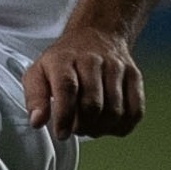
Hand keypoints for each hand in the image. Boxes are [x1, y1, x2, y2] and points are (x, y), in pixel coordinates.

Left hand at [25, 25, 144, 139]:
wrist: (95, 35)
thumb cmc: (62, 62)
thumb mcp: (37, 73)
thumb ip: (35, 98)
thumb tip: (37, 122)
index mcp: (63, 59)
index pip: (67, 88)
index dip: (64, 116)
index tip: (61, 133)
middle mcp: (92, 60)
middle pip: (93, 104)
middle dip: (83, 125)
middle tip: (75, 129)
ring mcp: (117, 68)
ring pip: (115, 110)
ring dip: (101, 128)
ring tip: (89, 127)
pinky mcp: (135, 77)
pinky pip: (135, 111)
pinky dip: (122, 126)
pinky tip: (108, 125)